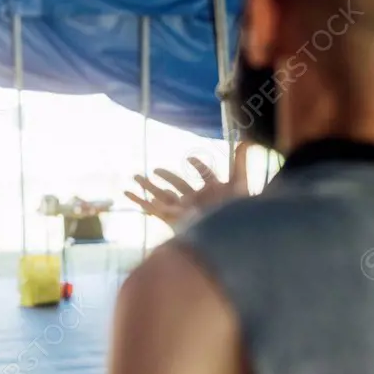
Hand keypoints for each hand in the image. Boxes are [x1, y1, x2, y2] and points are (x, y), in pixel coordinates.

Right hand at [125, 142, 251, 228]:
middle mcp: (195, 200)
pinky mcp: (171, 217)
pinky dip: (140, 201)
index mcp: (212, 191)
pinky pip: (152, 208)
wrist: (226, 231)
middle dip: (166, 177)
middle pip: (178, 185)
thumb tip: (246, 141)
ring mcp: (182, 209)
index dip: (198, 166)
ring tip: (134, 177)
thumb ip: (240, 162)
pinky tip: (128, 193)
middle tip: (154, 170)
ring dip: (148, 186)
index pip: (204, 176)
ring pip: (161, 195)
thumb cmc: (235, 211)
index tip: (190, 158)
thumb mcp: (239, 182)